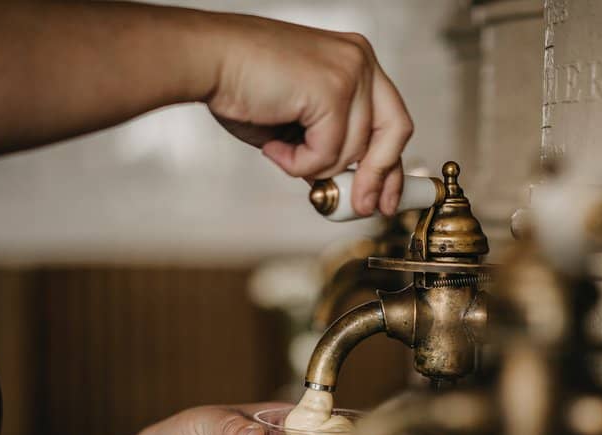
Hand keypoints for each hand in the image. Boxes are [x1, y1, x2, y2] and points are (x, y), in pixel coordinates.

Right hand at [206, 16, 413, 216]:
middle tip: (360, 206)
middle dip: (377, 177)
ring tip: (280, 147)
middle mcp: (358, 60)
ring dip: (312, 164)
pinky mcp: (332, 90)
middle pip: (395, 132)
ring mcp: (349, 72)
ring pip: (353, 151)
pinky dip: (298, 162)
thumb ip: (329, 146)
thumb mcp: (299, 122)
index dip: (390, 164)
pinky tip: (275, 144)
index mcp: (354, 61)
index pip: (392, 119)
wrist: (206, 60)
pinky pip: (329, 154)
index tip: (386, 196)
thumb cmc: (240, 84)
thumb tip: (346, 184)